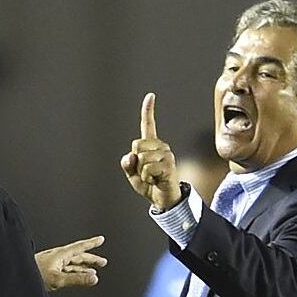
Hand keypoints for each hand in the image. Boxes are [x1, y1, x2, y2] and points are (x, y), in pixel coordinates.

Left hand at [35, 236, 106, 290]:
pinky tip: (78, 276)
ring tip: (93, 271)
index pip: (80, 247)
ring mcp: (53, 264)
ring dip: (84, 267)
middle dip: (91, 258)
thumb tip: (94, 278)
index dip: (91, 243)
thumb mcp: (58, 279)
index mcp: (60, 254)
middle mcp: (57, 257)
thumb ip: (77, 280)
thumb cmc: (32, 275)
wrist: (16, 278)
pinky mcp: (49, 271)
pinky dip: (75, 273)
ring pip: (73, 264)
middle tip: (102, 262)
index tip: (100, 239)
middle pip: (78, 256)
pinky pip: (67, 270)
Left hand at [120, 93, 181, 210]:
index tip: (150, 96)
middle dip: (136, 162)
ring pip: (142, 158)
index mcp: (151, 146)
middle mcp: (161, 147)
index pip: (149, 125)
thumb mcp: (133, 176)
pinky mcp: (169, 165)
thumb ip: (128, 165)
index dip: (148, 111)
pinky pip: (148, 169)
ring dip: (142, 173)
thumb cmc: (149, 185)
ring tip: (152, 177)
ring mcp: (166, 155)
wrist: (164, 200)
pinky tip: (156, 181)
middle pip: (137, 145)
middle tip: (146, 173)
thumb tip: (130, 156)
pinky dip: (147, 178)